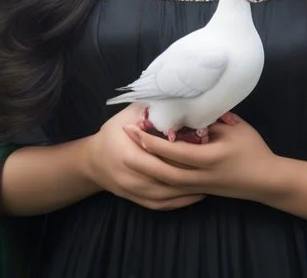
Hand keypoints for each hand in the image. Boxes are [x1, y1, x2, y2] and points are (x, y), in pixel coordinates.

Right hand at [82, 104, 205, 210]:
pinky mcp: (139, 202)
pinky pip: (164, 205)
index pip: (163, 159)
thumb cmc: (113, 134)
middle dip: (192, 173)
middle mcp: (133, 179)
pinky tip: (198, 193)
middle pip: (169, 179)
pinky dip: (182, 201)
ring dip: (191, 189)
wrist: (92, 162)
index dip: (185, 155)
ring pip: (169, 195)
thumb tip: (177, 99)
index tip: (204, 147)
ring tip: (211, 179)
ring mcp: (136, 193)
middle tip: (214, 165)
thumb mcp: (128, 116)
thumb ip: (151, 109)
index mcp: (130, 156)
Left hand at [125, 113, 287, 203]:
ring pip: (165, 183)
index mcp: (210, 158)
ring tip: (129, 153)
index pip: (174, 151)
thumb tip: (184, 109)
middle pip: (163, 172)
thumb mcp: (234, 128)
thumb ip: (209, 119)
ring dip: (146, 168)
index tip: (134, 127)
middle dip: (140, 157)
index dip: (151, 140)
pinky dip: (158, 178)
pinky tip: (147, 167)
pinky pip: (173, 188)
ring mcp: (199, 187)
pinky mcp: (198, 192)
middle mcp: (201, 176)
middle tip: (124, 140)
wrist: (266, 180)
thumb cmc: (252, 149)